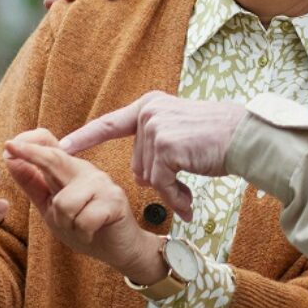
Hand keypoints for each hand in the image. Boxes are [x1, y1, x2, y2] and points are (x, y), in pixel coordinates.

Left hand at [3, 129, 163, 282]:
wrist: (118, 248)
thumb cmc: (85, 226)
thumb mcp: (51, 208)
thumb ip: (34, 185)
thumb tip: (10, 161)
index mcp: (69, 170)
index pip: (50, 146)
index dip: (29, 144)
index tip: (8, 145)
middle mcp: (86, 171)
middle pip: (54, 159)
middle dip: (32, 154)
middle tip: (10, 147)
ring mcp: (102, 183)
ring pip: (65, 202)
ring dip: (66, 223)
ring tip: (80, 227)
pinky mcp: (115, 199)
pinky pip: (84, 218)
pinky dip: (83, 232)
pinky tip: (92, 232)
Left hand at [59, 92, 245, 221]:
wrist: (247, 137)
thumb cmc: (220, 138)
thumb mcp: (180, 130)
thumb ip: (155, 143)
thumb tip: (140, 175)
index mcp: (150, 105)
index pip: (109, 124)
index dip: (84, 138)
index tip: (59, 146)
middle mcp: (149, 112)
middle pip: (137, 163)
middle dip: (159, 179)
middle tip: (185, 180)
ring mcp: (156, 127)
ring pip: (148, 176)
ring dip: (170, 190)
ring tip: (190, 191)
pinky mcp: (166, 146)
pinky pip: (160, 183)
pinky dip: (174, 197)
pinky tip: (188, 202)